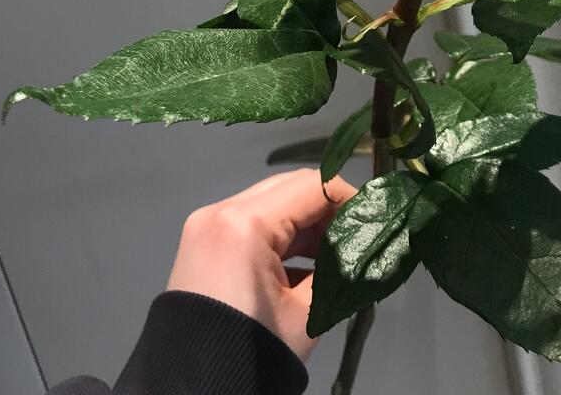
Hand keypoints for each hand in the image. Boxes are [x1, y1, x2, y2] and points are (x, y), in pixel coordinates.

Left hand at [167, 169, 355, 360]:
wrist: (187, 393)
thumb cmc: (253, 349)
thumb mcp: (307, 311)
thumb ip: (341, 269)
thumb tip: (368, 251)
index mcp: (245, 222)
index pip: (313, 186)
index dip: (350, 199)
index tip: (373, 223)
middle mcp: (221, 211)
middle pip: (291, 188)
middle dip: (328, 210)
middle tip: (356, 239)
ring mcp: (207, 225)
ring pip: (272, 204)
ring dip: (306, 225)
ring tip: (335, 256)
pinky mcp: (203, 243)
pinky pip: (252, 224)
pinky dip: (281, 238)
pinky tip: (307, 266)